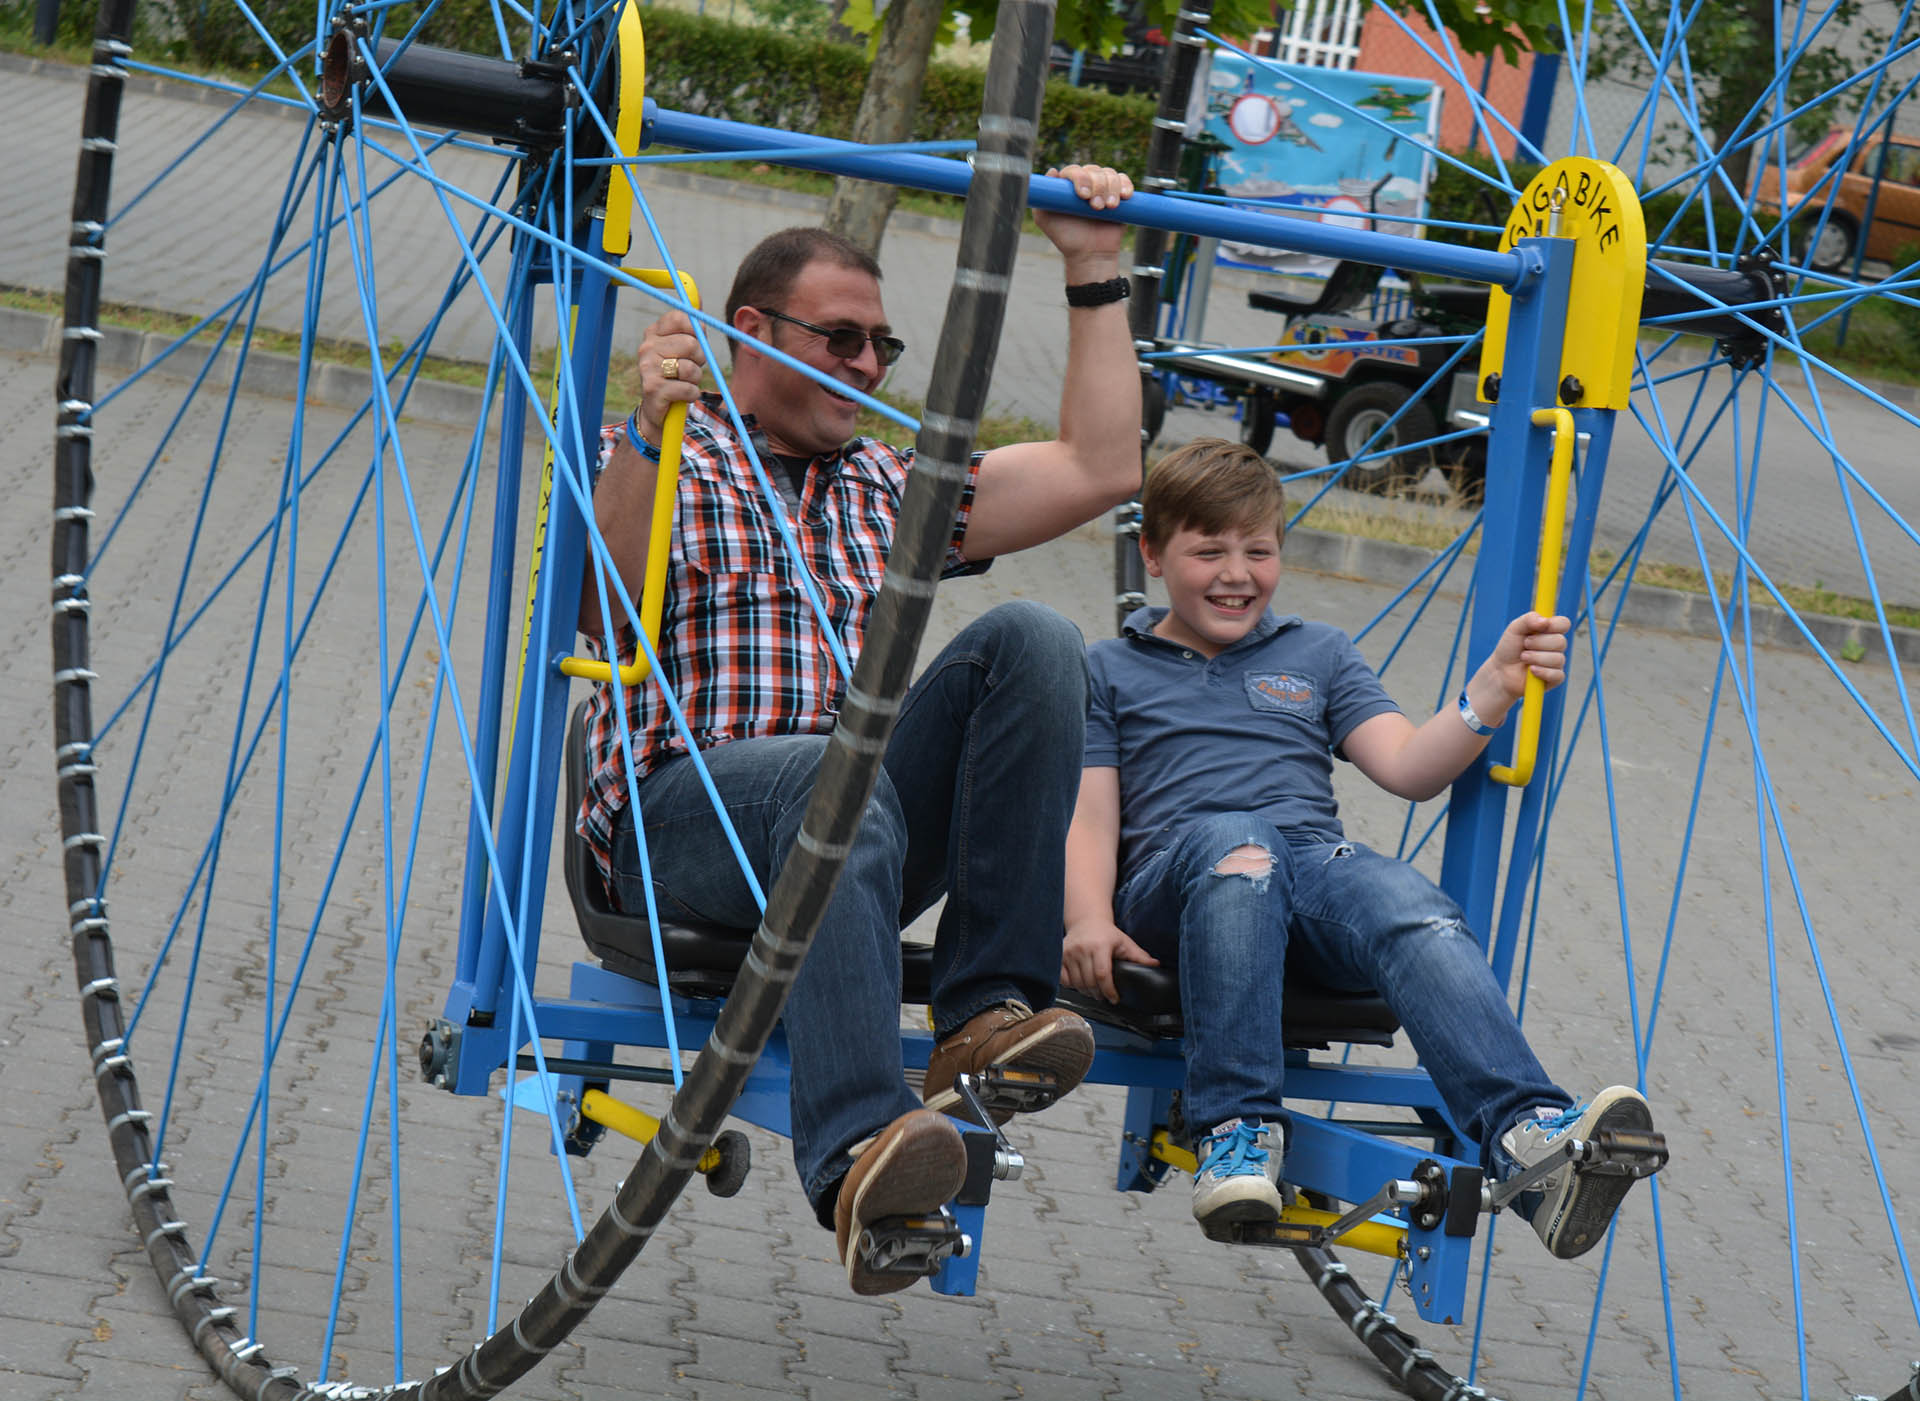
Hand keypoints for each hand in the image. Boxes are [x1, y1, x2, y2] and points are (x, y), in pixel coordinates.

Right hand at [632, 310, 704, 444]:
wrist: (658, 409)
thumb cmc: (676, 374)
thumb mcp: (685, 347)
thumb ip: (692, 325)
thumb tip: (697, 299)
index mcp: (654, 333)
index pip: (679, 318)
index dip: (696, 330)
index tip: (696, 341)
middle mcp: (647, 347)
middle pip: (690, 344)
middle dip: (699, 359)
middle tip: (691, 367)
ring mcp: (647, 368)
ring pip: (689, 368)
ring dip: (695, 379)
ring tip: (685, 382)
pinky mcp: (652, 388)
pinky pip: (687, 389)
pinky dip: (692, 394)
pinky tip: (683, 395)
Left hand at [1035, 164, 1132, 279]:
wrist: (1090, 254)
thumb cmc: (1067, 237)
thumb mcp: (1045, 219)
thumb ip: (1041, 197)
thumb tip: (1052, 171)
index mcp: (1068, 185)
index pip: (1074, 170)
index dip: (1080, 178)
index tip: (1083, 195)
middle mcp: (1086, 183)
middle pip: (1094, 170)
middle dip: (1097, 187)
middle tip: (1096, 207)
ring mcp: (1103, 188)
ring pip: (1110, 174)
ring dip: (1111, 189)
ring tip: (1109, 207)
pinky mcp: (1119, 195)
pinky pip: (1124, 180)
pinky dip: (1125, 185)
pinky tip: (1124, 196)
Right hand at [1061, 919, 1158, 1003]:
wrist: (1086, 921)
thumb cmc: (1106, 933)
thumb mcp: (1125, 942)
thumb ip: (1140, 956)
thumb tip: (1156, 965)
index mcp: (1100, 945)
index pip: (1102, 974)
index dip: (1109, 990)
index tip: (1114, 998)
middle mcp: (1082, 948)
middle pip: (1089, 981)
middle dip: (1099, 994)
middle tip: (1105, 996)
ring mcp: (1068, 952)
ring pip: (1077, 983)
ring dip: (1087, 992)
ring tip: (1094, 991)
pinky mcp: (1059, 955)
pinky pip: (1063, 978)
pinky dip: (1072, 985)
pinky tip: (1080, 984)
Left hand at [1479, 611, 1571, 710]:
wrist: (1500, 672)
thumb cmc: (1509, 649)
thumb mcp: (1514, 629)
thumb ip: (1528, 619)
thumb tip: (1545, 621)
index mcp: (1549, 631)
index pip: (1564, 624)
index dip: (1555, 625)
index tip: (1540, 627)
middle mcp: (1556, 646)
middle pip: (1561, 642)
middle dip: (1538, 643)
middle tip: (1525, 645)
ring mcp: (1557, 662)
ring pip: (1558, 659)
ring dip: (1536, 658)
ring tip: (1523, 658)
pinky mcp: (1555, 678)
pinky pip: (1557, 675)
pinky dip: (1541, 672)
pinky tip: (1531, 671)